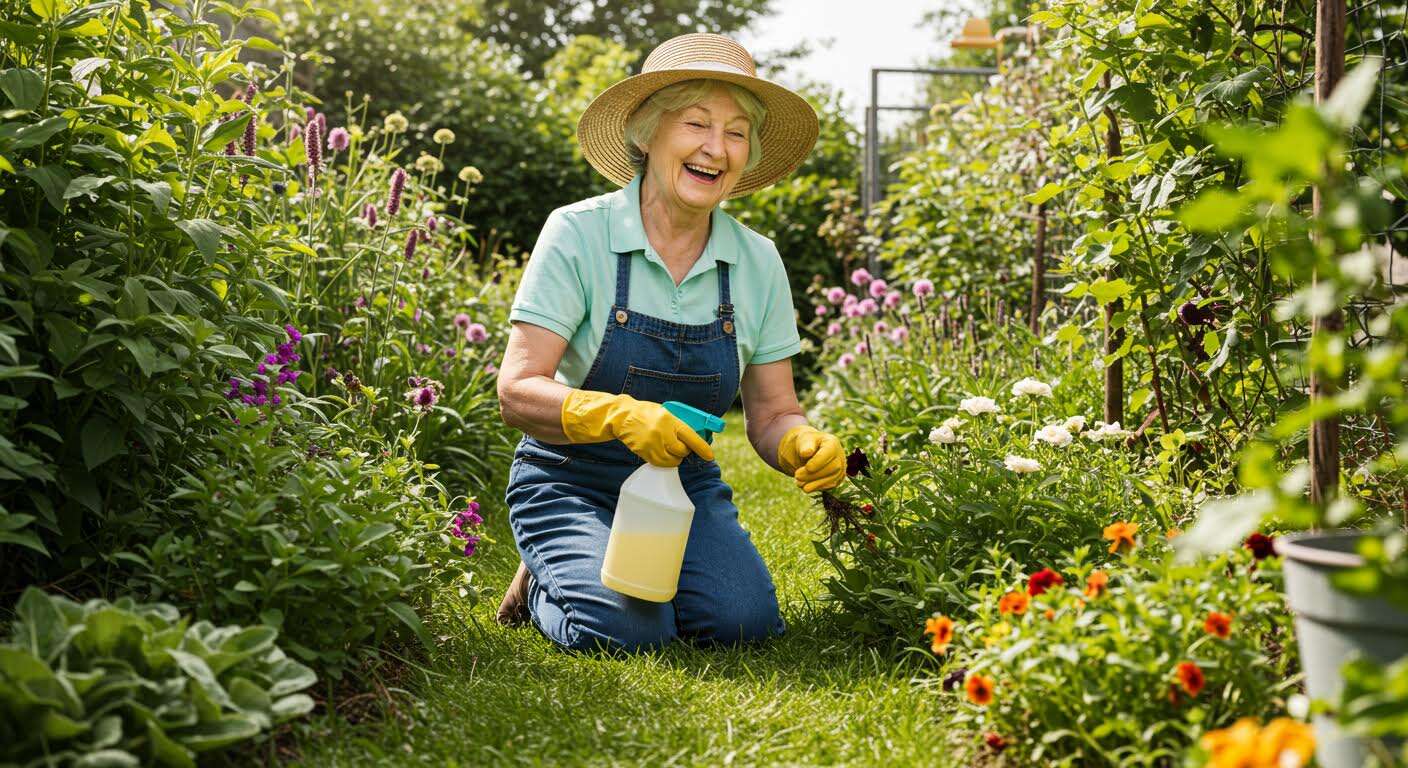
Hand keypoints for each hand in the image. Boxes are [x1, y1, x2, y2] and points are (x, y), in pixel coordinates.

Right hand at [560, 390, 713, 466]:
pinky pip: (660, 463)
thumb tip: (693, 437)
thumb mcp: (664, 413)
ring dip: (674, 458)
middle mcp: (662, 433)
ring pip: (672, 460)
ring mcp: (652, 444)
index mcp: (669, 420)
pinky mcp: (644, 453)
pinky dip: (664, 460)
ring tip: (668, 448)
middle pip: (682, 451)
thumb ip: (677, 425)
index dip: (702, 448)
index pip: (690, 437)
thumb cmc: (646, 413)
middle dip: (684, 451)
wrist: (622, 417)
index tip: (710, 456)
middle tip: (679, 446)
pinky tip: (659, 451)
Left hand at [776, 425, 844, 492]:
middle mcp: (839, 456)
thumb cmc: (804, 445)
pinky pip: (829, 486)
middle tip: (797, 476)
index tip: (807, 467)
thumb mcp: (802, 441)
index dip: (819, 462)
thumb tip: (806, 452)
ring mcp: (840, 468)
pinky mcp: (836, 479)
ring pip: (832, 480)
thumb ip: (805, 445)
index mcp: (832, 442)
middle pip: (832, 468)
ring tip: (798, 483)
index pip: (829, 453)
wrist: (805, 454)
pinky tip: (805, 486)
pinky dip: (816, 487)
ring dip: (814, 484)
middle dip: (814, 475)